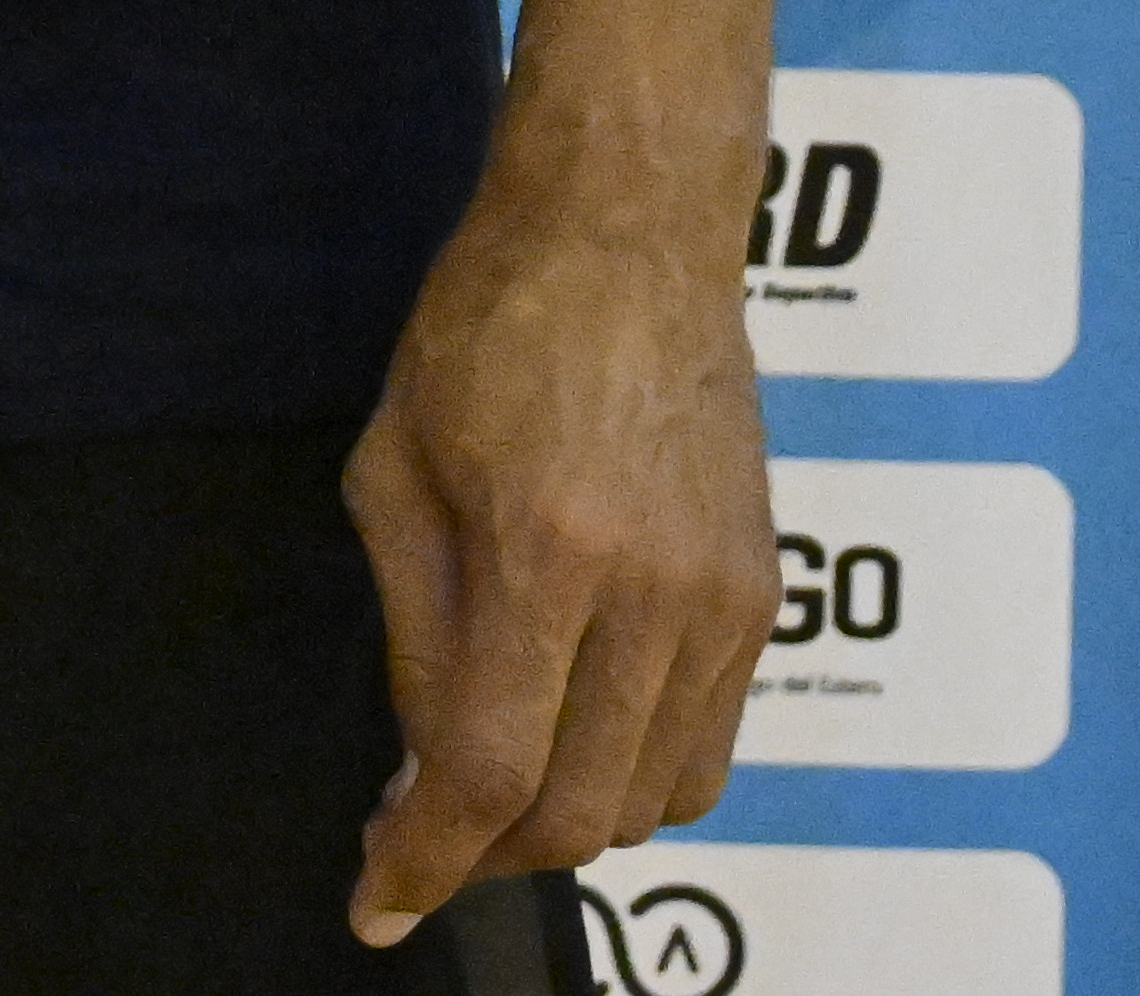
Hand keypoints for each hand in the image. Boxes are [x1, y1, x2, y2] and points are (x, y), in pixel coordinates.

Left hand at [341, 155, 782, 941]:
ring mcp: (725, 601)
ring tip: (488, 776)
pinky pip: (706, 746)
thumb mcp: (393, 471)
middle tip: (418, 830)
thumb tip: (420, 770)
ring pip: (653, 800)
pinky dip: (631, 772)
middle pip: (579, 813)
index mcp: (545, 553)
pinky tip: (566, 727)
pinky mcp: (762, 596)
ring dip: (564, 821)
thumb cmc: (488, 327)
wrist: (628, 236)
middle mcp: (654, 594)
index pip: (485, 769)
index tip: (376, 903)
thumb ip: (413, 633)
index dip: (425, 858)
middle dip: (487, 853)